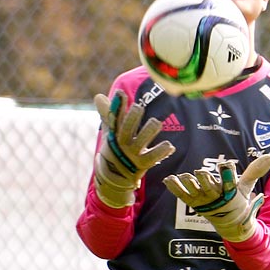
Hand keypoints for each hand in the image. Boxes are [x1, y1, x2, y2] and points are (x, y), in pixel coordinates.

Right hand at [93, 92, 173, 207]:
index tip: (120, 93)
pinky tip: (170, 146)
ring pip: (142, 141)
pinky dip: (162, 151)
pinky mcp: (143, 164)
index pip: (115, 118)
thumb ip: (108, 113)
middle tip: (138, 108)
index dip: (118, 106)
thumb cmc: (115, 148)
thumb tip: (98, 96)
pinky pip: (153, 156)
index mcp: (115, 133)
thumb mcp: (111, 131)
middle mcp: (123, 143)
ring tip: (155, 122)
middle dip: (133, 117)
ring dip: (149, 130)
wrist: (114, 177)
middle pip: (127, 129)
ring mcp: (133, 154)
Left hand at [163, 154, 269, 241]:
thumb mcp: (247, 187)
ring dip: (188, 184)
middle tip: (201, 172)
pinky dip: (174, 188)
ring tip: (183, 177)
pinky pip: (181, 195)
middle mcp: (216, 196)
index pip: (230, 180)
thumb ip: (255, 171)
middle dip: (205, 179)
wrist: (230, 224)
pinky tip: (168, 179)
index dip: (228, 172)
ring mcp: (203, 200)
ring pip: (194, 191)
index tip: (226, 165)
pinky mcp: (192, 203)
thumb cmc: (238, 201)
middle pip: (210, 186)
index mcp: (230, 192)